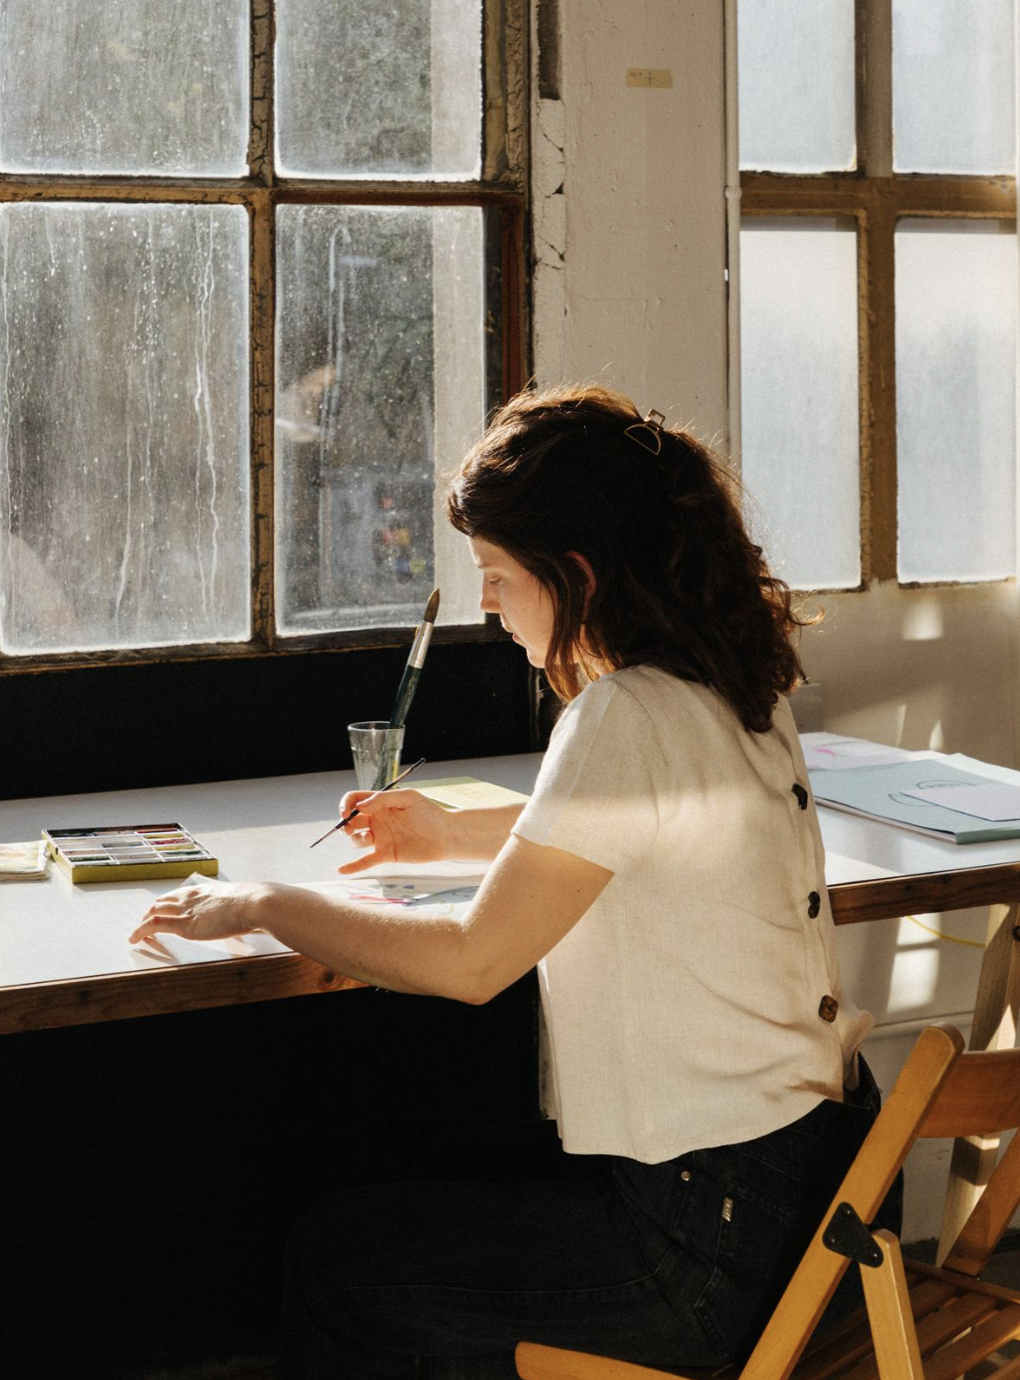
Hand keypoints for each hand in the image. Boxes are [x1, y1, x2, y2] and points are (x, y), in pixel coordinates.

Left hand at [129, 879, 271, 945]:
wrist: (254, 903)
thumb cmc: (255, 903)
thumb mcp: (244, 901)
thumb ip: (239, 908)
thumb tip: (251, 915)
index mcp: (205, 890)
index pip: (180, 894)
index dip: (168, 902)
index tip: (164, 909)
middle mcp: (191, 897)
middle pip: (163, 901)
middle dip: (152, 911)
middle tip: (146, 921)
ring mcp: (186, 910)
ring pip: (154, 911)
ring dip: (143, 922)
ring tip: (137, 932)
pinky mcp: (184, 925)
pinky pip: (154, 925)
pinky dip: (140, 932)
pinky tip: (134, 939)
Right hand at [337, 788, 451, 873]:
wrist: (445, 835)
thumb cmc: (429, 812)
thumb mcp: (408, 797)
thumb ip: (383, 798)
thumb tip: (360, 806)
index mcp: (380, 804)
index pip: (355, 800)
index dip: (346, 805)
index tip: (346, 812)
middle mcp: (377, 820)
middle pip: (351, 821)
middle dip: (345, 824)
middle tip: (349, 827)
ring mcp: (381, 838)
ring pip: (357, 840)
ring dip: (356, 839)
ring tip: (368, 839)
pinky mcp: (387, 854)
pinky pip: (366, 861)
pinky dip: (354, 866)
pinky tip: (342, 870)